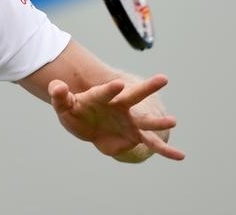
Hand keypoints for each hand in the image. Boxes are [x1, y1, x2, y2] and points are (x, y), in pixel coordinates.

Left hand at [48, 74, 185, 161]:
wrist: (87, 123)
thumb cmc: (75, 109)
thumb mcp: (63, 103)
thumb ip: (59, 94)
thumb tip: (55, 87)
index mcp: (102, 96)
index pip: (107, 91)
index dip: (112, 89)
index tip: (119, 83)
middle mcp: (120, 106)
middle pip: (135, 96)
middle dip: (148, 88)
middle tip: (163, 78)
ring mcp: (129, 121)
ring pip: (146, 121)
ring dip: (159, 122)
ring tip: (173, 121)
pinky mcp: (133, 136)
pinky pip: (151, 144)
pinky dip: (165, 151)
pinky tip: (180, 156)